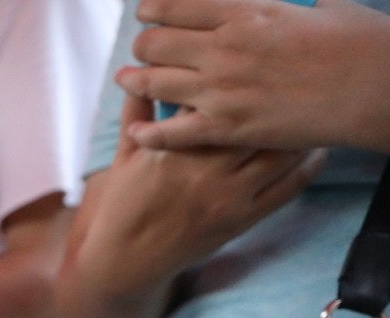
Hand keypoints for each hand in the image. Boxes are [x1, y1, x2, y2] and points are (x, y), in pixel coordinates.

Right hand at [91, 90, 322, 285]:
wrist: (123, 260)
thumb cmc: (122, 206)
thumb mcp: (124, 156)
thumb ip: (136, 116)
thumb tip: (138, 81)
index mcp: (173, 147)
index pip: (214, 103)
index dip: (236, 84)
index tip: (250, 73)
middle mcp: (204, 168)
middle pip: (256, 123)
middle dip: (276, 103)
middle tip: (293, 88)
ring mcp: (225, 196)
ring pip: (279, 154)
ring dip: (299, 133)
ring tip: (308, 116)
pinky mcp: (240, 220)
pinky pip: (286, 190)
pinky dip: (307, 169)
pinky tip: (314, 153)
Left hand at [121, 0, 389, 151]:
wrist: (373, 88)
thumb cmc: (358, 43)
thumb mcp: (326, 3)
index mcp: (247, 13)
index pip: (178, 6)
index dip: (153, 9)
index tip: (145, 12)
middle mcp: (225, 49)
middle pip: (157, 43)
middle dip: (144, 44)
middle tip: (140, 48)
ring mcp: (222, 90)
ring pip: (155, 83)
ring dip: (135, 80)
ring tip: (125, 78)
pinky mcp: (228, 127)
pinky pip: (172, 131)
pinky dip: (149, 130)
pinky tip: (135, 130)